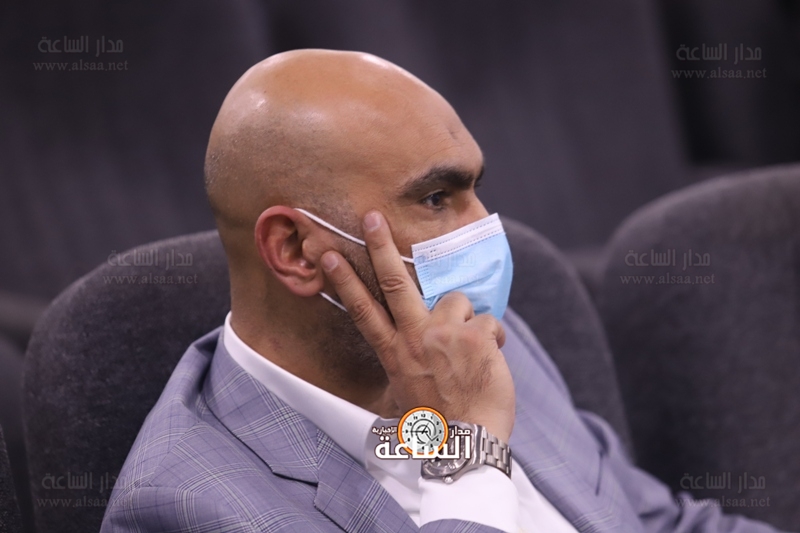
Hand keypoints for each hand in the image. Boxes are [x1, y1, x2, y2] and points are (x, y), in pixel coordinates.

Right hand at [320, 210, 514, 441]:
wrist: (466, 445)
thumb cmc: (438, 421)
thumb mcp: (407, 390)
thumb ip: (408, 359)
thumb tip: (416, 342)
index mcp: (394, 352)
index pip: (363, 310)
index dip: (344, 280)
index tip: (329, 255)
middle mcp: (414, 338)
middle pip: (395, 281)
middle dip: (380, 245)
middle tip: (371, 216)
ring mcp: (444, 335)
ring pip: (458, 300)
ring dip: (468, 321)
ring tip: (470, 352)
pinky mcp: (475, 337)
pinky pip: (490, 322)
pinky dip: (495, 339)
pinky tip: (491, 361)